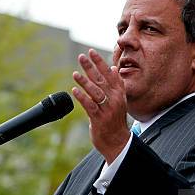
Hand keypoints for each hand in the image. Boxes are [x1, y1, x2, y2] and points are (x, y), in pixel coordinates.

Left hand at [72, 49, 129, 163]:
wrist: (117, 142)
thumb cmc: (115, 121)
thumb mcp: (120, 101)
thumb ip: (116, 85)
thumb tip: (113, 69)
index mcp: (119, 94)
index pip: (109, 74)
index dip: (100, 62)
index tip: (91, 52)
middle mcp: (115, 100)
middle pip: (101, 80)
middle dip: (91, 67)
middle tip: (81, 57)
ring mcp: (107, 109)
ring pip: (96, 92)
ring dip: (85, 82)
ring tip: (75, 74)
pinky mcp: (100, 119)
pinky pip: (90, 106)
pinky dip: (82, 98)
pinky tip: (74, 91)